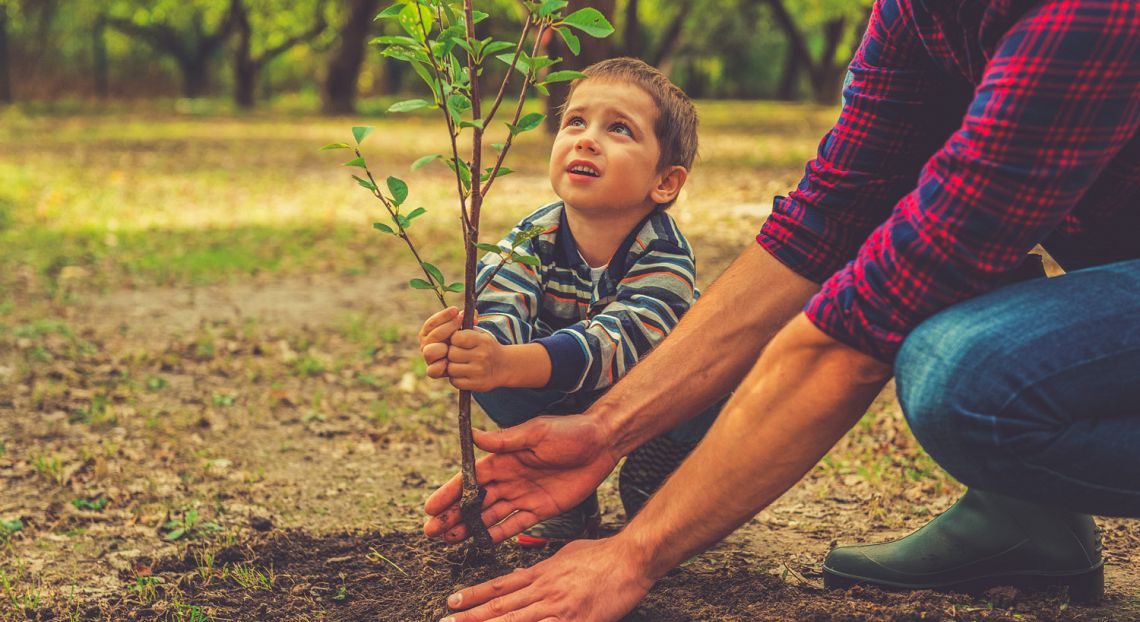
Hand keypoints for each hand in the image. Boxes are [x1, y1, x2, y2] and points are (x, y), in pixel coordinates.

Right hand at [419, 307, 460, 378]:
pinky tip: (447, 362)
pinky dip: (438, 367)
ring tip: (453, 343)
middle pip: (432, 336)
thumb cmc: (462, 340)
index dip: (443, 316)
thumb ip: (466, 321)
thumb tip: (474, 314)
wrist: (465, 360)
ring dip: (441, 347)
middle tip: (460, 320)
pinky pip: (432, 371)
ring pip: (429, 352)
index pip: (431, 323)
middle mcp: (426, 345)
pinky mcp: (434, 371)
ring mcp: (430, 359)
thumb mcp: (463, 329)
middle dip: (447, 327)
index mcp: (429, 333)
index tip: (455, 310)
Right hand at [424, 415, 617, 543]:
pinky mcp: (540, 509)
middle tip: (431, 532)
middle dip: (452, 516)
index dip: (449, 493)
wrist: (602, 443)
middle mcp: (509, 478)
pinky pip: (515, 525)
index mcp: (504, 458)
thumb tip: (472, 435)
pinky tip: (480, 544)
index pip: (470, 479)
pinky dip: (497, 535)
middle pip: (475, 501)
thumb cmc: (569, 432)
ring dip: (469, 527)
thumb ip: (505, 440)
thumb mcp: (536, 432)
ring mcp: (523, 495)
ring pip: (490, 515)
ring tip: (448, 540)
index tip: (430, 508)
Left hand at [439, 537, 652, 621]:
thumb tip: (522, 572)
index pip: (500, 586)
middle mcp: (544, 590)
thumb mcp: (565, 554)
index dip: (474, 595)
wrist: (630, 558)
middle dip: (470, 618)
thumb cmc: (602, 555)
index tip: (452, 602)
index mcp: (541, 573)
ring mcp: (558, 608)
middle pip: (500, 607)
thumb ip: (542, 566)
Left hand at [446, 329, 508, 391]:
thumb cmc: (486, 347)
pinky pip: (455, 381)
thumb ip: (466, 327)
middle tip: (459, 354)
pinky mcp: (477, 384)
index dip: (454, 340)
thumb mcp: (481, 334)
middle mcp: (482, 355)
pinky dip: (456, 378)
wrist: (504, 366)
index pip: (456, 338)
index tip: (458, 342)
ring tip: (460, 364)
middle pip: (452, 353)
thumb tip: (453, 319)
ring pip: (451, 368)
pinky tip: (463, 374)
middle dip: (452, 354)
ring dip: (452, 367)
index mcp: (482, 341)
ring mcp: (479, 371)